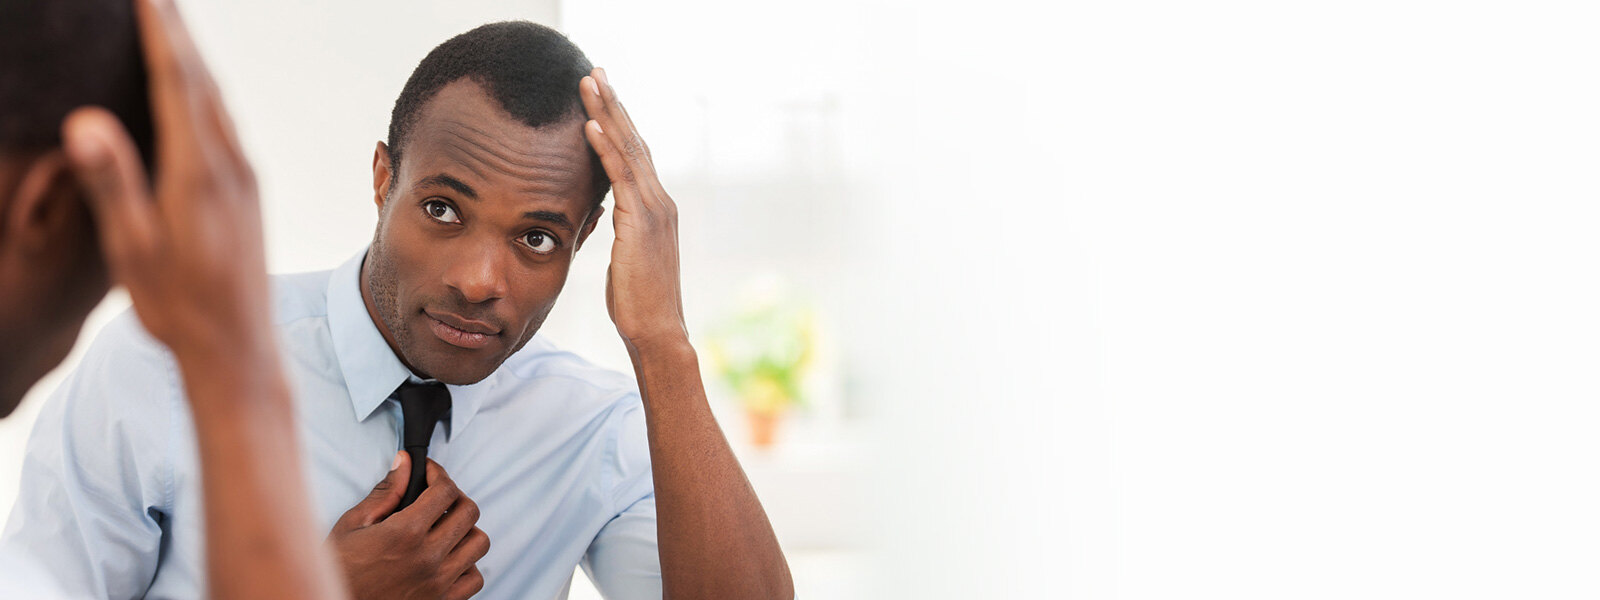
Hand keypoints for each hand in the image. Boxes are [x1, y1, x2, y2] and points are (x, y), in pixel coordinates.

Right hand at [60, 0, 268, 360]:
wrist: (239, 348)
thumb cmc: (179, 305)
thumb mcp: (135, 249)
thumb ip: (113, 183)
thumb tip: (87, 121)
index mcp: (199, 173)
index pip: (177, 84)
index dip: (161, 35)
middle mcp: (231, 168)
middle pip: (203, 83)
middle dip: (178, 34)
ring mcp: (246, 180)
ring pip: (219, 103)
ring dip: (195, 60)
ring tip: (172, 27)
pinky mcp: (250, 194)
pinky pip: (226, 126)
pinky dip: (206, 93)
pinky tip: (196, 94)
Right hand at [327, 454, 488, 599]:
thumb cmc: (338, 570)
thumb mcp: (352, 525)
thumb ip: (385, 493)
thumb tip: (405, 463)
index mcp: (405, 533)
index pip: (445, 490)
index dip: (438, 473)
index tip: (429, 473)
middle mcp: (427, 557)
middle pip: (469, 512)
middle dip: (455, 496)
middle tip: (437, 497)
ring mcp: (438, 582)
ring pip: (479, 542)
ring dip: (466, 529)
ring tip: (445, 527)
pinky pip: (475, 577)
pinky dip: (468, 563)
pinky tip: (448, 557)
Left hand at [579, 68, 689, 352]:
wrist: (658, 332)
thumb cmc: (639, 304)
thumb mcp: (627, 258)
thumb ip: (621, 229)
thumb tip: (606, 215)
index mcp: (657, 209)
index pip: (635, 155)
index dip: (618, 123)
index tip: (602, 95)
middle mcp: (660, 202)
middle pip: (634, 141)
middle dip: (614, 105)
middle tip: (595, 72)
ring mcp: (654, 210)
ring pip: (628, 150)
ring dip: (607, 114)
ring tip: (590, 83)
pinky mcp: (640, 223)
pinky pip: (620, 177)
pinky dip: (604, 148)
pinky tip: (589, 125)